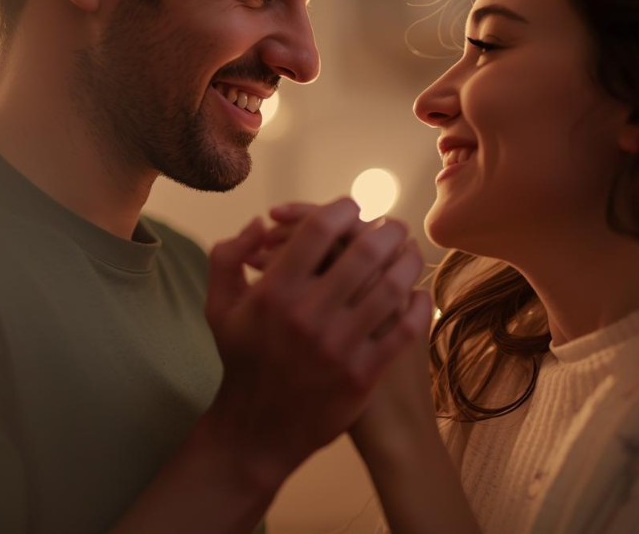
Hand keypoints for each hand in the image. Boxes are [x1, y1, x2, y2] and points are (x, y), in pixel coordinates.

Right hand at [203, 198, 431, 488]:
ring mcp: (339, 345)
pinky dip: (419, 306)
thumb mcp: (219, 307)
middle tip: (391, 225)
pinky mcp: (363, 373)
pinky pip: (404, 329)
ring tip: (411, 251)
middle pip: (364, 251)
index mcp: (274, 292)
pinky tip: (419, 294)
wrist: (258, 430)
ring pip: (392, 285)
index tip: (352, 208)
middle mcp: (308, 315)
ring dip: (408, 260)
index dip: (342, 209)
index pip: (319, 230)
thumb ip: (228, 256)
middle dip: (385, 229)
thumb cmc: (243, 360)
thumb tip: (258, 222)